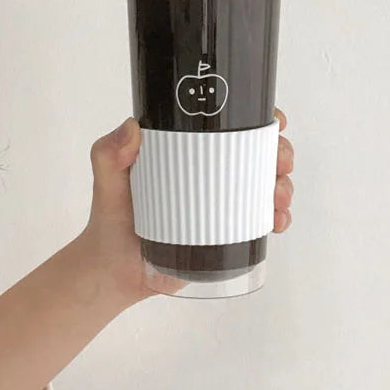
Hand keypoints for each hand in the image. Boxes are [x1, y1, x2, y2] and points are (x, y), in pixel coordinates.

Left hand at [81, 109, 294, 305]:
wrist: (115, 270)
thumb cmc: (111, 217)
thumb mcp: (106, 179)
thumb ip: (108, 153)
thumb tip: (132, 127)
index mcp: (187, 149)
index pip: (229, 125)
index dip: (258, 120)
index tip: (274, 123)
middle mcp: (209, 171)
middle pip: (257, 153)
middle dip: (280, 153)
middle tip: (280, 164)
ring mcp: (221, 202)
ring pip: (265, 184)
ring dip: (283, 185)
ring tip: (278, 198)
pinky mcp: (227, 232)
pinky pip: (261, 220)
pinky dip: (278, 217)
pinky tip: (278, 221)